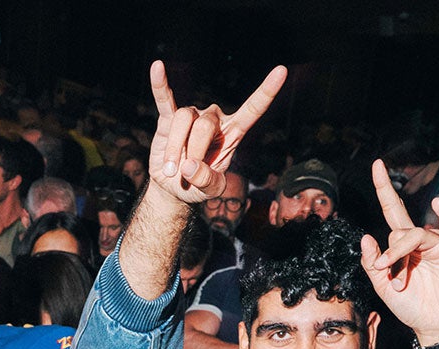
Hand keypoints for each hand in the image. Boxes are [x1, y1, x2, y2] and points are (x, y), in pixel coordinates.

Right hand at [146, 59, 286, 208]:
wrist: (174, 188)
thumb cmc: (199, 185)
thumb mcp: (211, 191)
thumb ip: (207, 181)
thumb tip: (189, 165)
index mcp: (232, 132)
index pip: (252, 109)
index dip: (266, 92)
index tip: (281, 71)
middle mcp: (214, 119)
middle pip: (205, 124)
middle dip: (195, 151)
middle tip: (187, 174)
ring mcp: (192, 116)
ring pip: (184, 119)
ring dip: (175, 148)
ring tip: (170, 171)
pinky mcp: (168, 119)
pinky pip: (165, 99)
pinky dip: (160, 85)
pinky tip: (157, 67)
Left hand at [361, 162, 438, 343]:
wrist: (432, 326)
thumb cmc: (411, 306)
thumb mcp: (383, 288)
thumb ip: (371, 264)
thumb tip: (365, 237)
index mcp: (402, 245)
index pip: (393, 210)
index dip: (384, 188)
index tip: (376, 164)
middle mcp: (420, 239)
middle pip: (399, 227)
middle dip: (389, 249)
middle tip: (382, 271)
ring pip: (414, 235)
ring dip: (401, 256)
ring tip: (398, 282)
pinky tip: (438, 206)